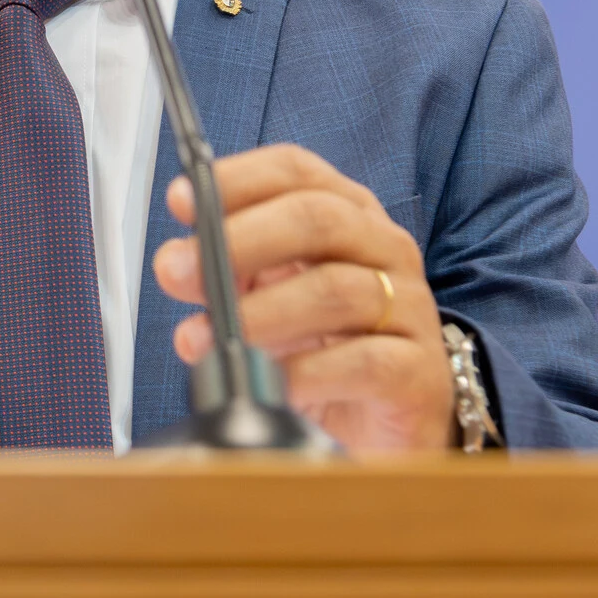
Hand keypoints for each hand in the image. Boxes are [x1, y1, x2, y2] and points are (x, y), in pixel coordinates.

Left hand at [152, 144, 455, 453]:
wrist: (383, 426)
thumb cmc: (322, 351)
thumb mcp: (268, 298)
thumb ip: (227, 272)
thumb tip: (177, 262)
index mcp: (347, 215)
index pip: (296, 171)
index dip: (237, 179)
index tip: (182, 201)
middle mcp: (384, 248)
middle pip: (318, 218)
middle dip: (239, 241)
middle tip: (181, 272)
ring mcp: (410, 308)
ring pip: (337, 290)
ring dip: (260, 312)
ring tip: (207, 339)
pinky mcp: (420, 372)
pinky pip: (364, 362)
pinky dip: (306, 372)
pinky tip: (269, 385)